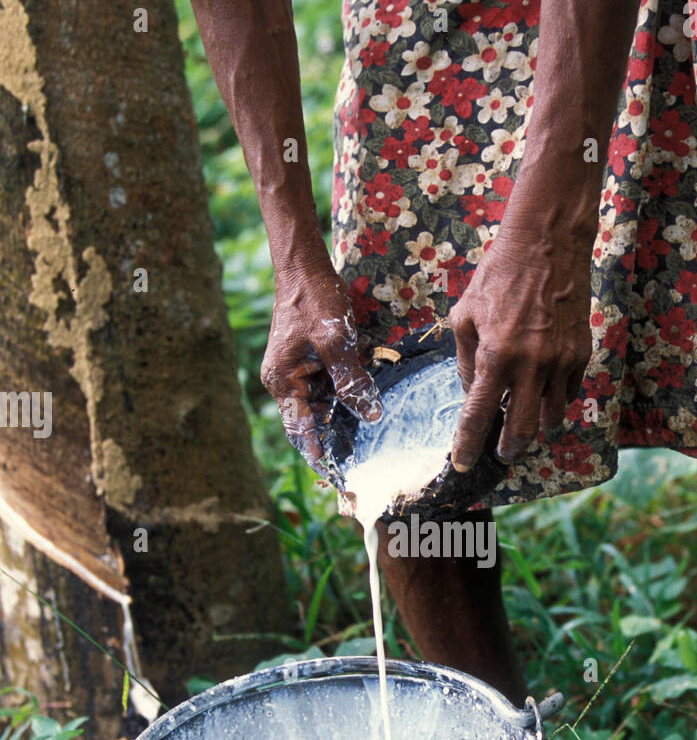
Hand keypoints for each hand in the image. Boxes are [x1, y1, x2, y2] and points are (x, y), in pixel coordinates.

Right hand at [261, 243, 380, 467]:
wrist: (303, 265)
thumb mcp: (335, 340)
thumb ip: (351, 379)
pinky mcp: (308, 363)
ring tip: (369, 439)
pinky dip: (344, 397)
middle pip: (311, 422)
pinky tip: (366, 405)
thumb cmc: (313, 298)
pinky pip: (327, 389)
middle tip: (363, 460)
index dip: (318, 453)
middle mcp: (285, 382)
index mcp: (283, 381)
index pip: (300, 429)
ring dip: (342, 418)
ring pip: (322, 406)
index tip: (337, 474)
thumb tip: (368, 414)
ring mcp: (296, 373)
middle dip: (334, 439)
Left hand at [448, 227, 591, 471]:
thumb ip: (467, 361)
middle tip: (501, 452)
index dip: (468, 445)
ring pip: (551, 417)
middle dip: (509, 449)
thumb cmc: (499, 276)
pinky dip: (553, 400)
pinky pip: (567, 393)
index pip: (479, 416)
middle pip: (522, 431)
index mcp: (495, 355)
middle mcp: (530, 364)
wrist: (547, 245)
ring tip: (523, 419)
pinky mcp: (580, 354)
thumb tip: (474, 395)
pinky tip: (542, 390)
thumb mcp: (465, 315)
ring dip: (535, 425)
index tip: (463, 464)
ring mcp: (560, 361)